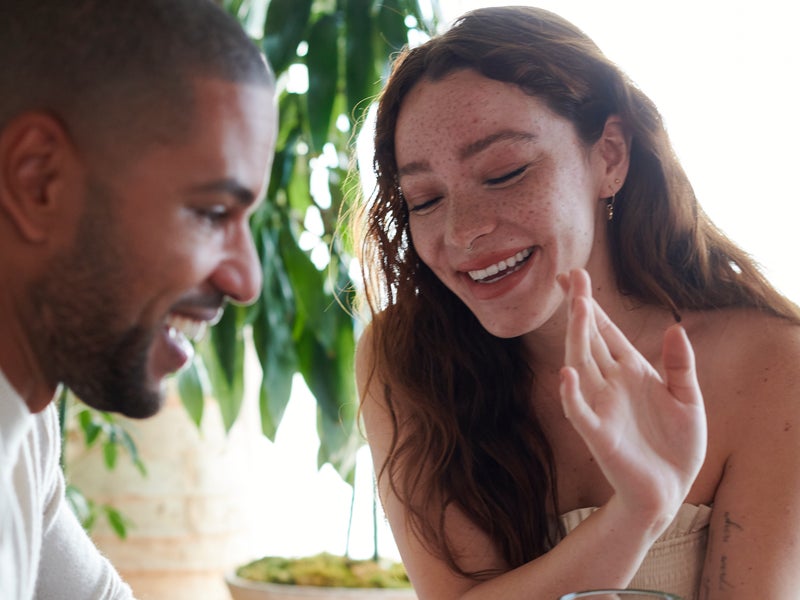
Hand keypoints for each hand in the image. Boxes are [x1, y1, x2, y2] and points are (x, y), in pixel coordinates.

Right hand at [558, 269, 706, 523]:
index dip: (591, 304)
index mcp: (631, 370)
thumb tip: (675, 327)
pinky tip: (567, 374)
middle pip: (589, 339)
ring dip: (577, 338)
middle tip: (572, 277)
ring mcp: (601, 406)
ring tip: (576, 309)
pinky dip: (571, 394)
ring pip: (582, 364)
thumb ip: (681, 365)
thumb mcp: (689, 399)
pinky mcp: (599, 435)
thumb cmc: (677, 445)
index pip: (605, 330)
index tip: (575, 277)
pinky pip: (579, 411)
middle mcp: (610, 383)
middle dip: (581, 308)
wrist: (670, 489)